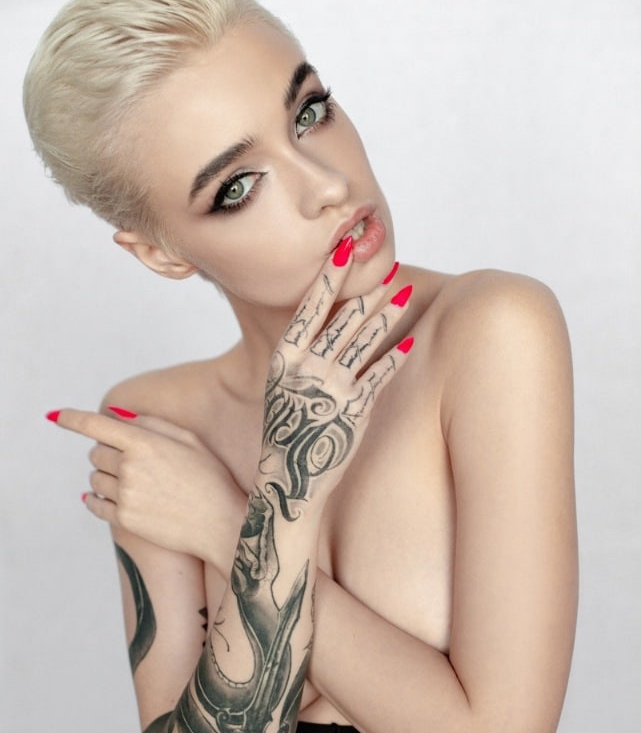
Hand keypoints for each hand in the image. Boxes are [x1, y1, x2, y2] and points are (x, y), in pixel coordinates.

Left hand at [48, 409, 245, 568]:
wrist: (222, 524)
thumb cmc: (211, 479)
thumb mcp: (190, 440)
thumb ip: (151, 424)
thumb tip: (117, 417)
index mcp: (144, 443)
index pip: (96, 425)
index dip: (72, 418)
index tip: (55, 416)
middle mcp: (130, 468)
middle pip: (96, 454)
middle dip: (109, 454)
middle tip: (134, 461)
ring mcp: (125, 496)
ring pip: (94, 480)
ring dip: (106, 477)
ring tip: (134, 483)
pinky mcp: (124, 520)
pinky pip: (95, 504)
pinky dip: (98, 499)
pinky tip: (110, 498)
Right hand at [257, 238, 413, 516]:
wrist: (289, 482)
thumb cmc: (286, 431)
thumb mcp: (281, 388)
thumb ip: (302, 356)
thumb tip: (326, 322)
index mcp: (283, 360)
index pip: (309, 309)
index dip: (329, 278)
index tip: (345, 250)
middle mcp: (305, 370)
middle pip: (344, 321)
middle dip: (369, 292)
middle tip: (387, 267)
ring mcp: (331, 389)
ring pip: (366, 342)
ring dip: (388, 315)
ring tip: (404, 293)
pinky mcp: (354, 411)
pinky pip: (380, 376)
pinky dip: (395, 358)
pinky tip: (409, 342)